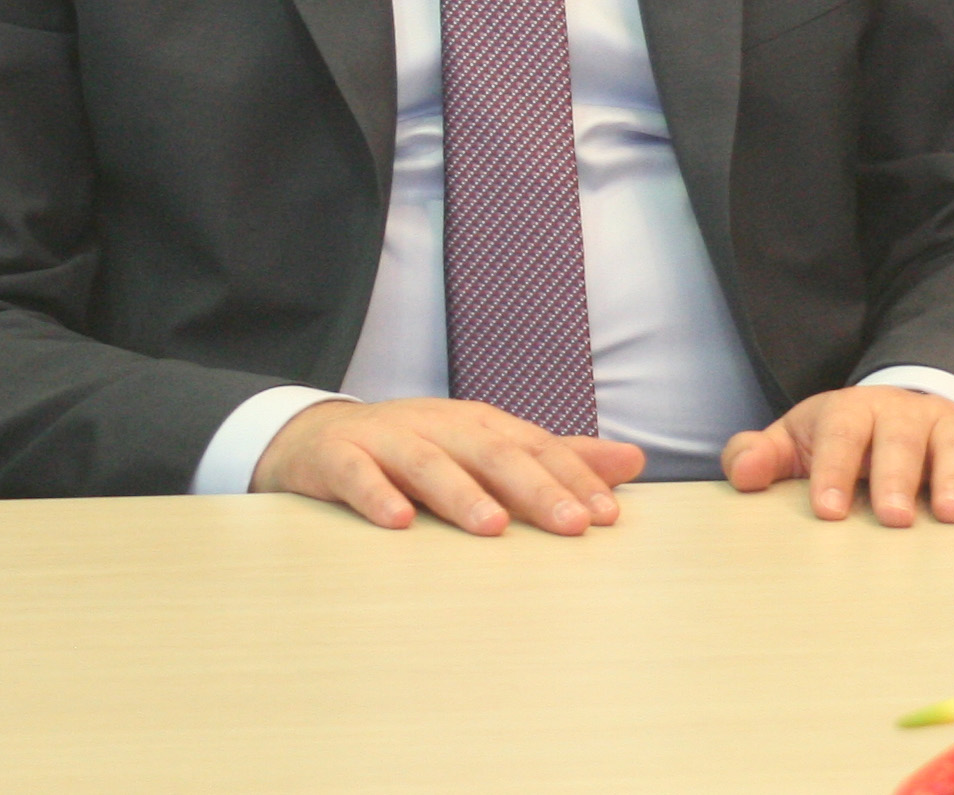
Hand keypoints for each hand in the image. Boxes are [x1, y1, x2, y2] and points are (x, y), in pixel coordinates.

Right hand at [253, 396, 645, 535]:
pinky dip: (377, 497)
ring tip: (494, 527)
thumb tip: (633, 463)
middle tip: (573, 524)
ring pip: (430, 464)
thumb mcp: (488, 450)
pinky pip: (358, 476)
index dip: (573, 479)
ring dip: (463, 495)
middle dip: (536, 489)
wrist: (319, 438)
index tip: (607, 516)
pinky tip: (398, 523)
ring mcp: (389, 440)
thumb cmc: (420, 451)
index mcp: (482, 425)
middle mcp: (441, 426)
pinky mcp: (339, 459)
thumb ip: (557, 459)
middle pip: (494, 454)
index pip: (537, 449)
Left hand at [721, 385, 953, 525]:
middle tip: (894, 518)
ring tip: (953, 516)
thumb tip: (744, 474)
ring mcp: (950, 422)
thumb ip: (762, 456)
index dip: (833, 468)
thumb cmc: (845, 440)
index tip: (828, 510)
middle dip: (897, 476)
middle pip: (900, 437)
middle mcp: (905, 412)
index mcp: (853, 412)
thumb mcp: (798, 442)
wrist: (903, 409)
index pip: (841, 433)